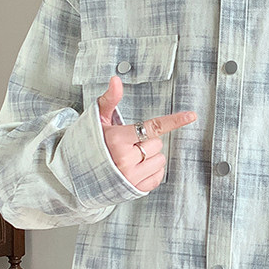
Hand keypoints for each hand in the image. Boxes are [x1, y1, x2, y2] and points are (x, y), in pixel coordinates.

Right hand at [97, 75, 197, 192]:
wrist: (77, 173)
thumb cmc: (90, 143)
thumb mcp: (98, 119)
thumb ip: (110, 99)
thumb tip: (116, 80)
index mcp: (117, 139)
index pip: (152, 127)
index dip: (174, 120)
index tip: (191, 116)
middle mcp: (125, 159)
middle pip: (157, 143)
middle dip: (145, 142)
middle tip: (127, 145)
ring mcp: (131, 176)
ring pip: (160, 159)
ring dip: (150, 157)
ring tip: (130, 157)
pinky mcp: (135, 189)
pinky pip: (158, 176)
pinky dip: (152, 171)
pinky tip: (136, 168)